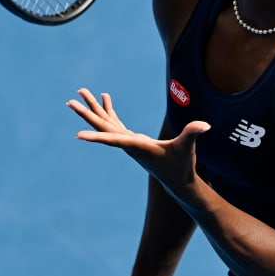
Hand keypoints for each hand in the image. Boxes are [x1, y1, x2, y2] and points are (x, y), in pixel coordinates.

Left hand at [66, 88, 209, 192]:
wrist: (178, 182)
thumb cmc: (182, 167)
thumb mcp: (187, 149)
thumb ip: (192, 134)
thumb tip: (204, 125)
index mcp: (137, 146)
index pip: (113, 140)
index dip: (96, 137)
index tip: (77, 135)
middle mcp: (128, 144)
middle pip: (102, 127)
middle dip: (87, 114)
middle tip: (70, 102)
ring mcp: (129, 142)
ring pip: (106, 123)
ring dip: (94, 108)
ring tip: (81, 92)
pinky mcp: (133, 139)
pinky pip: (115, 122)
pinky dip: (108, 110)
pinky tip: (104, 98)